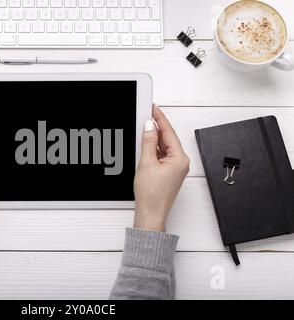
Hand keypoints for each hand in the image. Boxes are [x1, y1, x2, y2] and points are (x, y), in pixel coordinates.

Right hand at [134, 105, 189, 231]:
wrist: (151, 214)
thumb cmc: (152, 195)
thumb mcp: (146, 163)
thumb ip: (148, 142)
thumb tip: (149, 126)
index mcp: (180, 158)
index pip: (169, 132)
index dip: (160, 119)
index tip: (153, 109)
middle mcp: (180, 162)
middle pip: (167, 139)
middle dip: (156, 128)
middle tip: (145, 116)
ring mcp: (175, 168)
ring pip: (164, 147)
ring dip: (153, 140)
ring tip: (142, 130)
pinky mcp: (169, 173)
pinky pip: (162, 156)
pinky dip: (153, 150)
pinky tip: (145, 145)